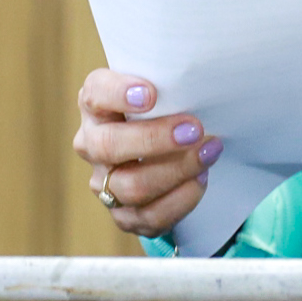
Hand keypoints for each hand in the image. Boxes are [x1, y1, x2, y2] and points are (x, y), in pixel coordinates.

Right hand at [73, 68, 222, 239]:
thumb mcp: (162, 91)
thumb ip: (170, 85)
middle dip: (155, 139)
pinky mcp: (123, 215)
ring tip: (209, 153)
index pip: (95, 94)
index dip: (118, 94)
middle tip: (194, 129)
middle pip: (109, 146)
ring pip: (131, 186)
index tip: (150, 93)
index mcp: (96, 105)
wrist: (167, 153)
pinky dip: (181, 198)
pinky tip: (201, 179)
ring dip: (177, 170)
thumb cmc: (165, 111)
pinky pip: (150, 216)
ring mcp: (103, 182)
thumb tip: (203, 84)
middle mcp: (92, 143)